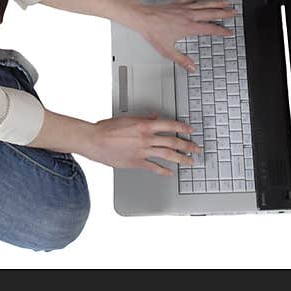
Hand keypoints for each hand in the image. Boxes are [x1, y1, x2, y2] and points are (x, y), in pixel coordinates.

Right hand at [82, 114, 201, 175]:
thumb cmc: (107, 129)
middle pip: (172, 141)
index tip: (190, 131)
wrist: (94, 140)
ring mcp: (142, 151)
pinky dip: (163, 170)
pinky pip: (154, 167)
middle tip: (196, 148)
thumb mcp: (127, 118)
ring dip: (181, 158)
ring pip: (167, 154)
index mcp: (144, 125)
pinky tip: (170, 172)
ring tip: (190, 161)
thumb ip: (143, 119)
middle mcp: (146, 138)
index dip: (182, 128)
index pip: (169, 125)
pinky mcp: (136, 162)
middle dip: (187, 145)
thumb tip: (155, 117)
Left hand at [131, 0, 236, 71]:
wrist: (142, 18)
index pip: (210, 29)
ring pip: (204, 4)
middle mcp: (188, 16)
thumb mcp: (168, 50)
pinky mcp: (176, 4)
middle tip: (234, 12)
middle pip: (211, 13)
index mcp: (188, 27)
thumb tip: (191, 68)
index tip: (229, 32)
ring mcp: (183, 8)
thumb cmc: (153, 32)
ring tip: (225, 2)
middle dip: (225, 13)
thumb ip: (181, 60)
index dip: (221, 31)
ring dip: (216, 3)